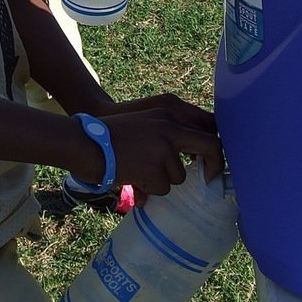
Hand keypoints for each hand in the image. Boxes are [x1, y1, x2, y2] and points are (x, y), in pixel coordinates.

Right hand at [68, 95, 223, 201]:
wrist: (85, 143)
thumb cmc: (110, 136)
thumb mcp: (145, 123)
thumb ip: (168, 134)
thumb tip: (197, 156)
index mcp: (167, 112)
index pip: (208, 124)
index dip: (215, 145)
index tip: (212, 159)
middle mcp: (170, 127)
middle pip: (210, 146)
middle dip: (215, 165)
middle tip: (212, 178)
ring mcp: (164, 148)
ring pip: (179, 176)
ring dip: (163, 179)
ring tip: (140, 170)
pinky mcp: (155, 168)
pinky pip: (163, 188)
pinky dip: (150, 188)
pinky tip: (133, 176)